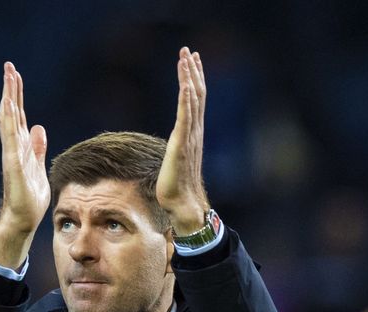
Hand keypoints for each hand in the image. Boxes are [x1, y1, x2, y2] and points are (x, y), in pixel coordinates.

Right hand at [0, 62, 49, 269]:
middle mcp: (13, 148)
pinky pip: (10, 140)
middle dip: (10, 90)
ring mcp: (11, 155)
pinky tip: (9, 108)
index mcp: (20, 147)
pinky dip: (9, 123)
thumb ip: (38, 148)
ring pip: (8, 121)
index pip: (18, 116)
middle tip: (9, 66)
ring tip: (9, 78)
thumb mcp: (39, 167)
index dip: (16, 95)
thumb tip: (38, 128)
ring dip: (9, 99)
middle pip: (11, 112)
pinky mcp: (13, 166)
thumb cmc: (30, 198)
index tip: (15, 75)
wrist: (23, 219)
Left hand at [156, 47, 209, 235]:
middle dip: (192, 71)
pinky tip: (186, 86)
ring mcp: (190, 138)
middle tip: (188, 50)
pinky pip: (186, 119)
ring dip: (189, 78)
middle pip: (197, 95)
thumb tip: (169, 147)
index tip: (190, 61)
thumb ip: (175, 149)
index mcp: (192, 134)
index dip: (193, 79)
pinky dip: (187, 101)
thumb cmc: (176, 187)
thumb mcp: (173, 160)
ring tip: (185, 58)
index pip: (195, 100)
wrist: (183, 204)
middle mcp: (194, 132)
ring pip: (192, 101)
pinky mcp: (182, 145)